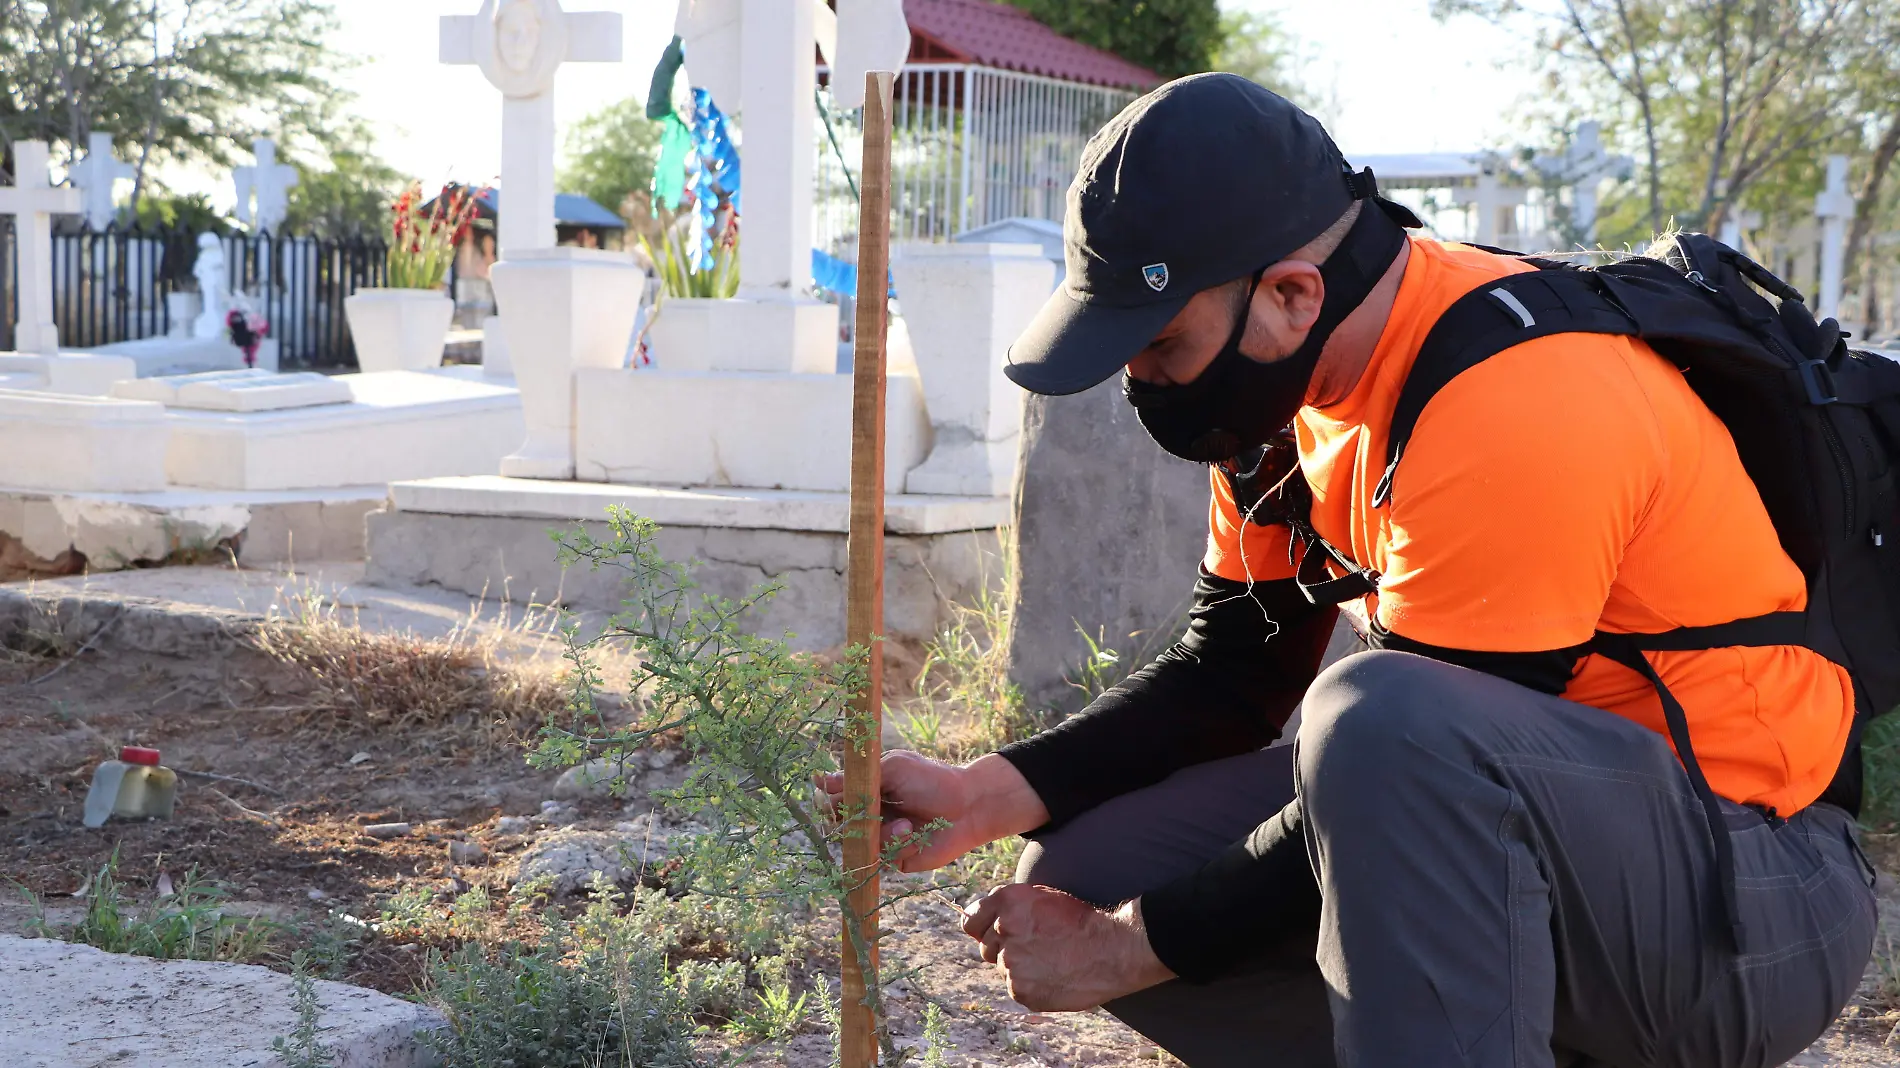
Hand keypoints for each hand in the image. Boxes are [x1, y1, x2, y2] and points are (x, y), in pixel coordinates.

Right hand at [818, 751, 1046, 872]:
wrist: (968, 806)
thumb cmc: (932, 780)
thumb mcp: (895, 768)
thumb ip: (859, 777)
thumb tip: (820, 780)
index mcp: (867, 791)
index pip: (834, 800)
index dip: (830, 803)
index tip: (834, 802)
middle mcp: (870, 816)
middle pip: (842, 827)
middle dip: (855, 823)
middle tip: (870, 815)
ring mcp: (882, 838)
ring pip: (862, 845)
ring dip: (883, 835)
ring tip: (907, 825)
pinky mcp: (896, 858)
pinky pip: (883, 859)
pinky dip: (898, 847)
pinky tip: (914, 836)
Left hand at [961, 884, 1174, 1010]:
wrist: (1110, 949)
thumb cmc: (1080, 920)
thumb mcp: (1042, 897)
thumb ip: (1009, 906)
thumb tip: (983, 920)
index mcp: (1006, 902)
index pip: (970, 921)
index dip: (982, 928)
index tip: (994, 934)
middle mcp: (1002, 930)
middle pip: (986, 947)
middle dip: (1004, 948)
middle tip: (1035, 947)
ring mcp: (1010, 962)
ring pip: (1004, 969)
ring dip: (1020, 967)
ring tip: (1050, 961)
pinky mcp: (1020, 990)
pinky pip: (1017, 988)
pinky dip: (1031, 986)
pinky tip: (1053, 976)